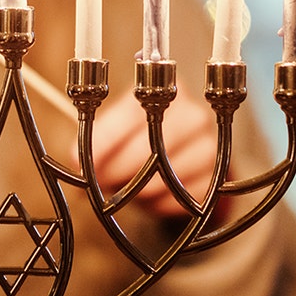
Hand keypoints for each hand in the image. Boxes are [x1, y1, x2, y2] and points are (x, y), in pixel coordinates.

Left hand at [73, 92, 220, 218]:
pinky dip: (160, 203)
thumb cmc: (147, 136)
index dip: (102, 143)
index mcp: (162, 91)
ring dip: (138, 191)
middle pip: (147, 149)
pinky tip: (152, 196)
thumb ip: (98, 140)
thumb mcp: (121, 127)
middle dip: (116, 171)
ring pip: (164, 177)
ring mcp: (209, 142)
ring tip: (129, 187)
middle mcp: (191, 113)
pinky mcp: (218, 173)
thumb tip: (77, 162)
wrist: (190, 150)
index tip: (81, 162)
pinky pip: (182, 197)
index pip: (128, 117)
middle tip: (101, 182)